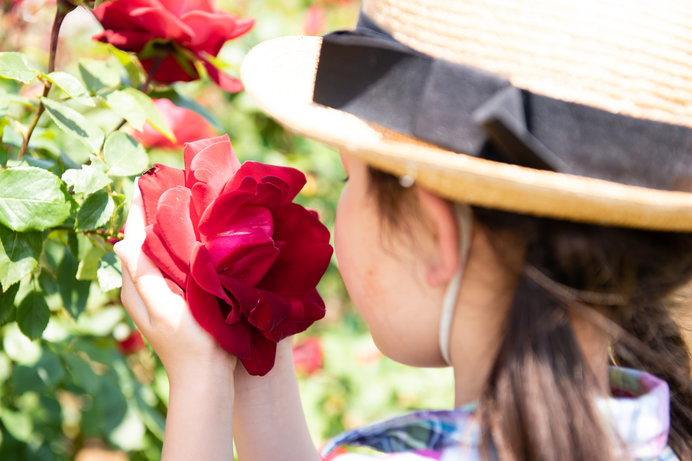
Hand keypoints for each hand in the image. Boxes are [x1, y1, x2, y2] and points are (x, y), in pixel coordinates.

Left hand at [114, 179, 235, 379]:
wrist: (207, 377)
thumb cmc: (189, 342)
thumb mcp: (164, 308)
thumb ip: (144, 277)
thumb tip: (120, 241)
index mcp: (136, 288)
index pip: (130, 240)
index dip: (136, 212)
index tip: (145, 182)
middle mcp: (143, 288)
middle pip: (141, 243)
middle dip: (149, 215)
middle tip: (166, 186)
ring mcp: (159, 294)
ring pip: (156, 252)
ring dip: (164, 228)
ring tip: (179, 202)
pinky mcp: (175, 298)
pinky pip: (170, 264)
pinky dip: (176, 245)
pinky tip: (192, 236)